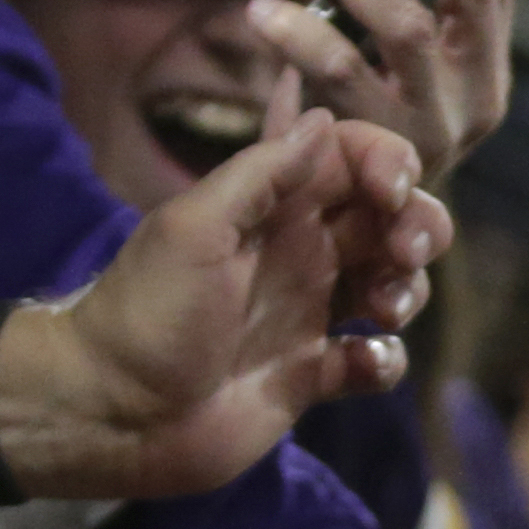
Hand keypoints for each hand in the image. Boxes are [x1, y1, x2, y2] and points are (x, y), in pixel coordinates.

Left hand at [0, 91, 447, 499]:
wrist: (109, 413)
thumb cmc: (147, 312)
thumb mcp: (194, 227)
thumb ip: (262, 173)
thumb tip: (324, 116)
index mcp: (273, 208)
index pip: (351, 159)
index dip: (387, 162)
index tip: (391, 192)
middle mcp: (301, 253)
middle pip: (389, 218)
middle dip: (419, 224)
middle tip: (404, 253)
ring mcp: (309, 315)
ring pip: (394, 284)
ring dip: (410, 289)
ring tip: (382, 311)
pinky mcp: (311, 376)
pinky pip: (374, 360)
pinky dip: (384, 360)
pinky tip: (360, 363)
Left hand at [244, 0, 525, 181]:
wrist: (314, 216)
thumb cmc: (342, 108)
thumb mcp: (357, 27)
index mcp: (486, 53)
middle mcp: (480, 90)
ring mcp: (439, 126)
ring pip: (406, 25)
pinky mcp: (383, 153)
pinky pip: (341, 71)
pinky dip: (298, 31)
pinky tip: (263, 12)